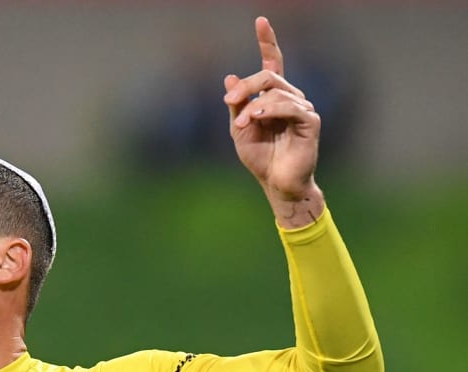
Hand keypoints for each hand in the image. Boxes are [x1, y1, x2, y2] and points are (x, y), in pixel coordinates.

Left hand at [224, 17, 323, 224]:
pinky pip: (290, 106)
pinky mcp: (311, 121)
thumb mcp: (239, 130)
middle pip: (268, 77)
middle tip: (228, 103)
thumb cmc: (260, 158)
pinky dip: (269, 111)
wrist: (275, 183)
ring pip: (276, 92)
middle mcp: (291, 98)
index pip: (272, 63)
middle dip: (246, 87)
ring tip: (243, 124)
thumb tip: (229, 78)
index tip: (261, 21)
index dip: (267, 42)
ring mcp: (303, 108)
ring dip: (254, 107)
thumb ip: (236, 105)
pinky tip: (256, 119)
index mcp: (273, 97)